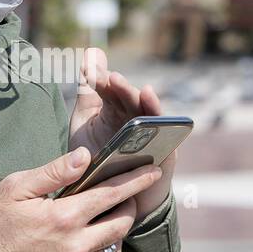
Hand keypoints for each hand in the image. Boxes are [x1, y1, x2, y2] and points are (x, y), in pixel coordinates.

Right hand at [0, 148, 161, 251]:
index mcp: (65, 218)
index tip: (153, 172)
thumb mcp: (16, 188)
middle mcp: (76, 247)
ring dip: (113, 232)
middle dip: (129, 207)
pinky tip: (77, 243)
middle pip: (121, 225)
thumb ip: (54, 172)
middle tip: (126, 196)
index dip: (135, 181)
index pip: (112, 195)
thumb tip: (84, 156)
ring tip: (105, 219)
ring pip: (110, 249)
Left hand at [68, 47, 174, 222]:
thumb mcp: (86, 123)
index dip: (101, 81)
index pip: (110, 91)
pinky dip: (162, 128)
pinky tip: (158, 120)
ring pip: (150, 115)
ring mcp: (152, 135)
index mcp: (116, 110)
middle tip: (111, 79)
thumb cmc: (101, 158)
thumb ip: (88, 90)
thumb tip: (91, 50)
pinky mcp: (165, 154)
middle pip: (131, 99)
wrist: (112, 201)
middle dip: (122, 88)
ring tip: (139, 92)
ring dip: (145, 103)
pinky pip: (166, 139)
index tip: (90, 74)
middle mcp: (136, 119)